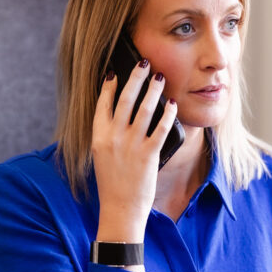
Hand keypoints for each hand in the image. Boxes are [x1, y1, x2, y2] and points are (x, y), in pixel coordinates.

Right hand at [91, 61, 177, 244]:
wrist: (120, 209)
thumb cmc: (113, 185)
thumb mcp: (103, 158)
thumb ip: (109, 137)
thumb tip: (123, 116)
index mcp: (99, 138)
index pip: (103, 105)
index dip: (109, 87)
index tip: (114, 73)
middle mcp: (113, 138)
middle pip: (125, 100)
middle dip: (135, 78)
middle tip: (144, 62)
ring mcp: (131, 146)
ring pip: (144, 110)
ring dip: (153, 90)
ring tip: (160, 77)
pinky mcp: (148, 155)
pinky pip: (160, 128)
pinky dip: (167, 114)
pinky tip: (172, 104)